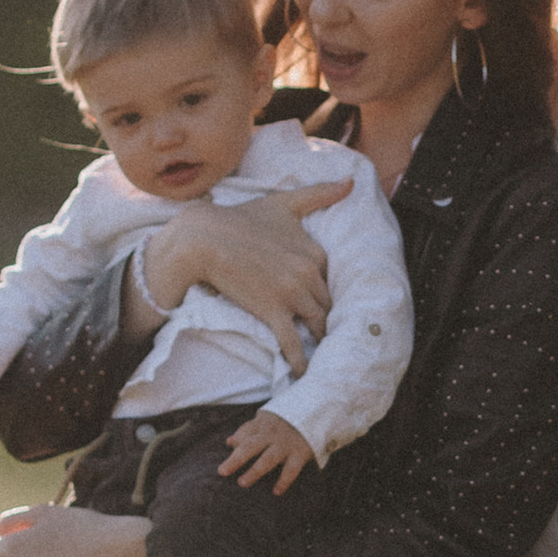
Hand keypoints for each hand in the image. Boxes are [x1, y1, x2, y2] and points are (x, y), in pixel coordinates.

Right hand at [137, 184, 349, 375]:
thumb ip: (319, 194)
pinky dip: (300, 361)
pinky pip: (293, 343)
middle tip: (331, 334)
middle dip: (328, 318)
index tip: (326, 304)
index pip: (329, 279)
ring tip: (324, 355)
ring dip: (321, 341)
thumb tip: (351, 182)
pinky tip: (303, 374)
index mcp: (314, 251)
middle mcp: (308, 273)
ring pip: (317, 324)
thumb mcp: (283, 203)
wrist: (205, 237)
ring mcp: (291, 295)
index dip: (325, 292)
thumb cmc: (242, 218)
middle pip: (327, 304)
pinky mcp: (272, 312)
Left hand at [219, 409, 317, 492]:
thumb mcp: (266, 421)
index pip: (245, 434)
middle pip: (251, 446)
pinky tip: (276, 491)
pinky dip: (284, 480)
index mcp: (262, 426)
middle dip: (236, 459)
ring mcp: (286, 444)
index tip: (224, 463)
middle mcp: (272, 435)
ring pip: (268, 458)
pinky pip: (292, 469)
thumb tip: (229, 442)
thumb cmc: (285, 421)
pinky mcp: (301, 453)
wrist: (317, 411)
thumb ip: (247, 431)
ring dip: (255, 471)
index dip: (235, 444)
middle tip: (222, 471)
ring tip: (242, 483)